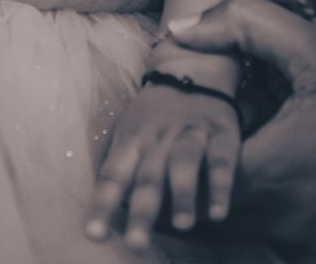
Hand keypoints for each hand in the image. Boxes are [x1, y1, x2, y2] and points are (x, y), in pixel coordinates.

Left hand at [85, 82, 238, 249]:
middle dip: (142, 211)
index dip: (103, 205)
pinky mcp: (221, 136)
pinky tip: (218, 213)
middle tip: (136, 244)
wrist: (192, 73)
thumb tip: (105, 211)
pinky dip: (220, 187)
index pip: (113, 175)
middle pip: (148, 176)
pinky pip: (221, 162)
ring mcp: (190, 135)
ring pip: (184, 164)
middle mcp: (158, 139)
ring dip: (182, 195)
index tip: (93, 235)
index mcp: (131, 140)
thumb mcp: (129, 132)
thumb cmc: (153, 116)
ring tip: (182, 226)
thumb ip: (121, 168)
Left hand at [167, 0, 315, 263]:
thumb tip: (179, 29)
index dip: (179, 155)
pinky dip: (264, 208)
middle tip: (196, 144)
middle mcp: (286, 220)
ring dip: (230, 194)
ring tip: (245, 152)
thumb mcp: (311, 46)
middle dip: (197, 177)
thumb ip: (240, 25)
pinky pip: (274, 235)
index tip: (175, 134)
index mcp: (273, 172)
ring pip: (241, 224)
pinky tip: (282, 173)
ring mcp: (307, 245)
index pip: (192, 179)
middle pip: (210, 207)